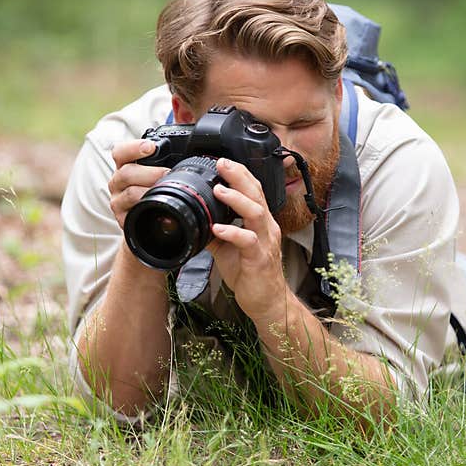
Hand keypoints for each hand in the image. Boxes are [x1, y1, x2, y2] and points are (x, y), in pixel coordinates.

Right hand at [108, 140, 168, 229]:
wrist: (153, 225)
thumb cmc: (157, 192)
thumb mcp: (160, 171)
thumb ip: (170, 156)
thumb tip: (195, 135)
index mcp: (124, 166)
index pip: (120, 152)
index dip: (134, 147)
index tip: (151, 146)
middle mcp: (117, 182)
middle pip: (125, 172)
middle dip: (149, 172)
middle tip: (168, 173)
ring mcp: (118, 201)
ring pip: (129, 193)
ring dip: (148, 190)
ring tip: (165, 190)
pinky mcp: (123, 219)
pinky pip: (131, 213)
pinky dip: (145, 209)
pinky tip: (157, 206)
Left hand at [206, 158, 288, 321]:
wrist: (266, 302)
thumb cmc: (251, 274)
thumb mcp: (229, 249)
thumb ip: (217, 231)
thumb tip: (198, 219)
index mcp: (261, 223)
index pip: (254, 191)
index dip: (240, 174)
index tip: (223, 162)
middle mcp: (267, 228)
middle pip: (257, 195)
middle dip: (239, 177)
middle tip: (222, 164)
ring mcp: (265, 243)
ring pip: (256, 213)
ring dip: (237, 199)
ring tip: (219, 190)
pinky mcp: (260, 259)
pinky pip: (248, 241)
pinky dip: (233, 232)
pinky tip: (218, 228)